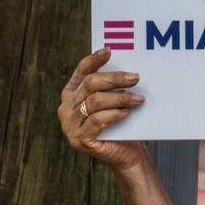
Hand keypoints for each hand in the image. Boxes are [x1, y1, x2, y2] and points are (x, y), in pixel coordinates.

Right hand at [58, 48, 146, 170]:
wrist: (126, 154)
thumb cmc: (122, 125)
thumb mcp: (114, 101)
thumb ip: (112, 86)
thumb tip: (128, 66)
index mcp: (71, 95)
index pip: (81, 71)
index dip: (93, 60)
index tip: (109, 51)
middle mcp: (66, 108)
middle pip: (90, 84)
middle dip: (115, 78)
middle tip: (135, 77)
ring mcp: (70, 125)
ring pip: (95, 101)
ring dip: (120, 98)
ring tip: (139, 99)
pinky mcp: (79, 140)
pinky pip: (98, 120)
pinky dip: (115, 114)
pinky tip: (128, 112)